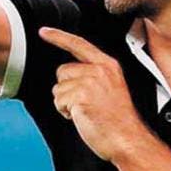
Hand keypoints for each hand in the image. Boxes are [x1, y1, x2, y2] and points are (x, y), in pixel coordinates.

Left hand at [38, 26, 150, 162]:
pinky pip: (58, 102)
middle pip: (62, 71)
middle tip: (86, 103)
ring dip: (66, 102)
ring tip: (86, 111)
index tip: (44, 31)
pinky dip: (65, 112)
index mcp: (108, 65)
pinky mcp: (80, 96)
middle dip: (66, 88)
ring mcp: (89, 82)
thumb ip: (93, 75)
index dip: (58, 37)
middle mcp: (99, 70)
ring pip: (58, 88)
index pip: (78, 44)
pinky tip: (82, 116)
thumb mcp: (111, 87)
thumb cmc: (118, 120)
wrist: (127, 138)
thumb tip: (68, 74)